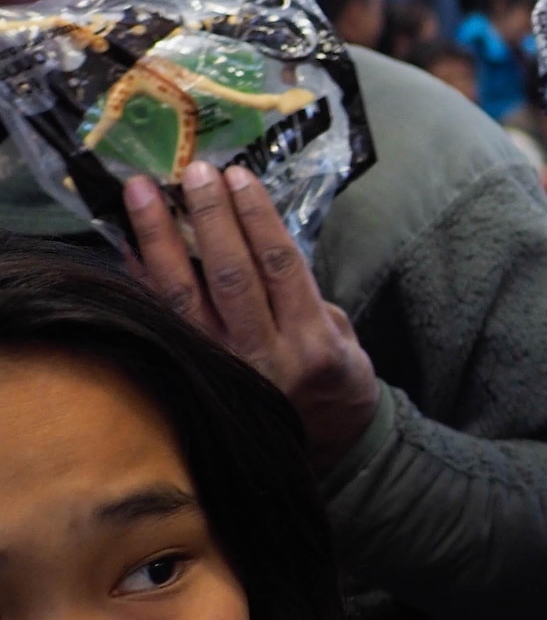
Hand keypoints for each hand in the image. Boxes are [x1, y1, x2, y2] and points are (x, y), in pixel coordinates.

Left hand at [124, 162, 379, 462]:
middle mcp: (265, 355)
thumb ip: (305, 296)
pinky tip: (130, 244)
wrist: (326, 447)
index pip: (280, 266)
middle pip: (230, 275)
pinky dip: (145, 280)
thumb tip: (258, 247)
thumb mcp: (342, 337)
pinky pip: (166, 320)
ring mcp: (225, 368)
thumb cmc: (336, 382)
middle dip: (209, 218)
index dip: (256, 218)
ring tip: (144, 193)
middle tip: (193, 171)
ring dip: (161, 239)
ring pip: (185, 296)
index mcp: (311, 342)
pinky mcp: (197, 375)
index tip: (237, 177)